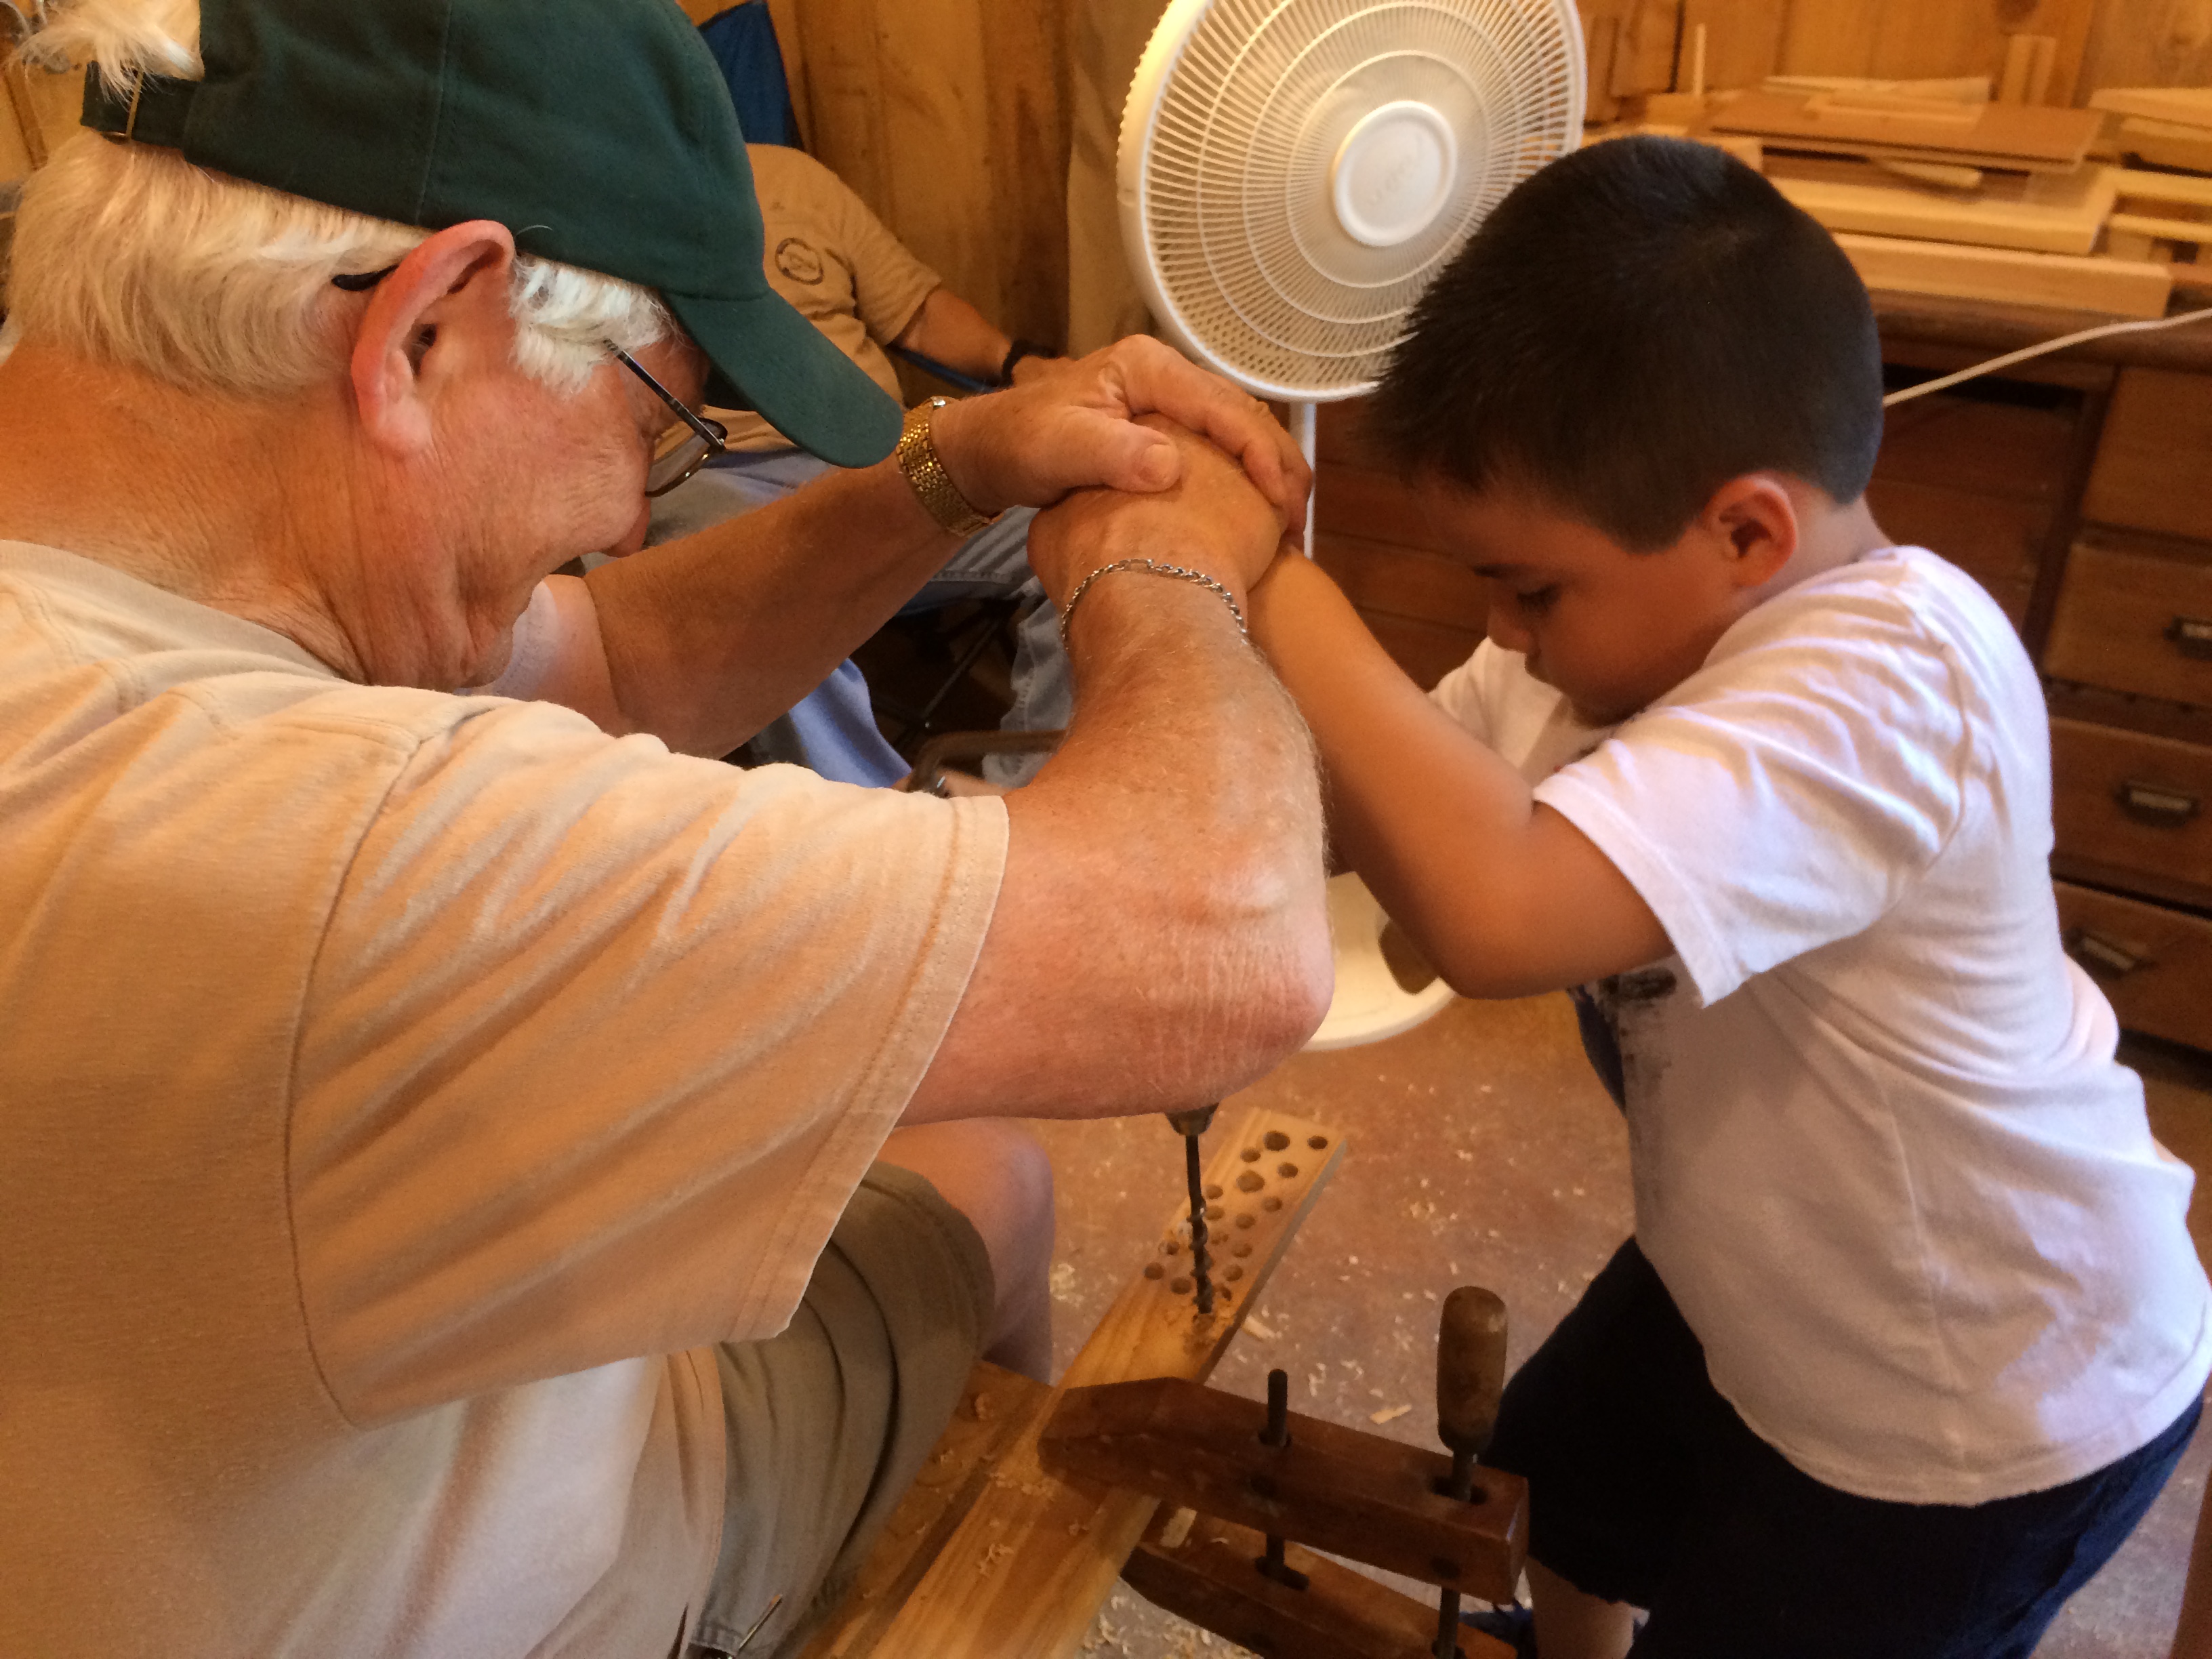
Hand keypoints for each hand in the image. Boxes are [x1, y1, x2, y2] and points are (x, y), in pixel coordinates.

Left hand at [928, 335, 1309, 536]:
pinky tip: (1258, 513)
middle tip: (1301, 518)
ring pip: (1238, 429)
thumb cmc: (1019, 444)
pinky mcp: (1164, 424)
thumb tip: (1168, 467)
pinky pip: (1220, 446)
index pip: (1221, 405)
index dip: (1258, 452)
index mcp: (1145, 367)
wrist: (989, 449)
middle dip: (1279, 463)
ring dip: (1269, 471)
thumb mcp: (1058, 448)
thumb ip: (1111, 452)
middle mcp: (1163, 374)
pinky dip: (1246, 476)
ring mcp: (1166, 398)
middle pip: (1242, 413)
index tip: (1280, 500)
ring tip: (1292, 522)